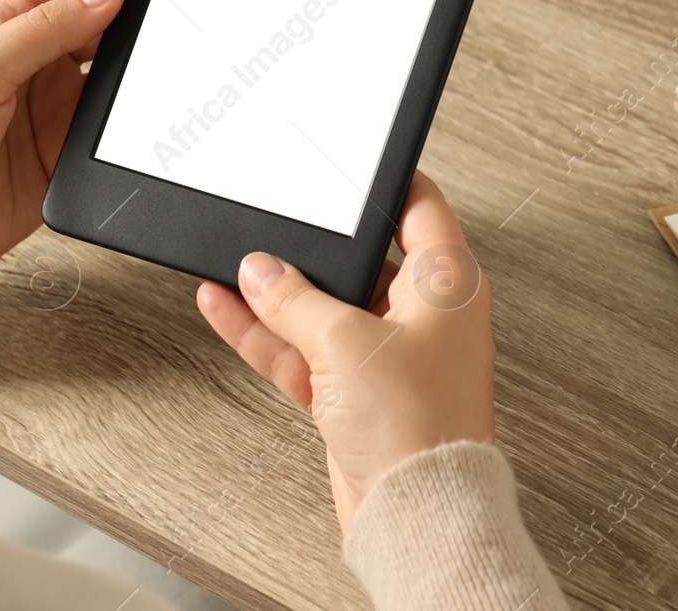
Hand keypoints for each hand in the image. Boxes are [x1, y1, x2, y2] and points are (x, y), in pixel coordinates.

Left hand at [0, 0, 147, 287]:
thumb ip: (42, 26)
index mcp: (3, 19)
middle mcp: (33, 55)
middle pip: (104, 12)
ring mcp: (53, 103)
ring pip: (119, 65)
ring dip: (145, 54)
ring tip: (178, 36)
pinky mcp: (66, 149)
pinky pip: (116, 125)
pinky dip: (139, 114)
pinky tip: (155, 102)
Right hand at [196, 171, 494, 532]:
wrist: (415, 513)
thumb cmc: (418, 428)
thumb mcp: (345, 341)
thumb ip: (295, 299)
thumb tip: (261, 272)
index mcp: (448, 286)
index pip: (421, 209)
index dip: (388, 182)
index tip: (355, 164)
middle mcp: (423, 317)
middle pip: (363, 261)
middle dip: (312, 248)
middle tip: (276, 223)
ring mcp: (388, 358)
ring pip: (323, 308)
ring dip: (277, 293)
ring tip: (233, 268)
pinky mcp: (357, 396)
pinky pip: (305, 350)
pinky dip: (268, 334)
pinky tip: (229, 309)